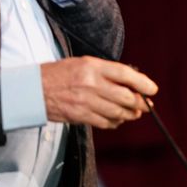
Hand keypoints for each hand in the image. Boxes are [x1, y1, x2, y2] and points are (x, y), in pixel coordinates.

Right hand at [41, 57, 157, 128]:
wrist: (34, 89)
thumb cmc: (61, 73)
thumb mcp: (83, 63)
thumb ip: (106, 72)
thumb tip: (130, 83)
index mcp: (92, 67)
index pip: (125, 74)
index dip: (142, 83)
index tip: (152, 90)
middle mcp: (91, 84)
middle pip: (125, 97)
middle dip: (140, 103)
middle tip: (146, 105)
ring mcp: (85, 102)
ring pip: (117, 112)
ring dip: (129, 114)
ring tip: (134, 113)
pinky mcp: (80, 116)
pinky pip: (104, 122)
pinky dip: (115, 123)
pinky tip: (117, 120)